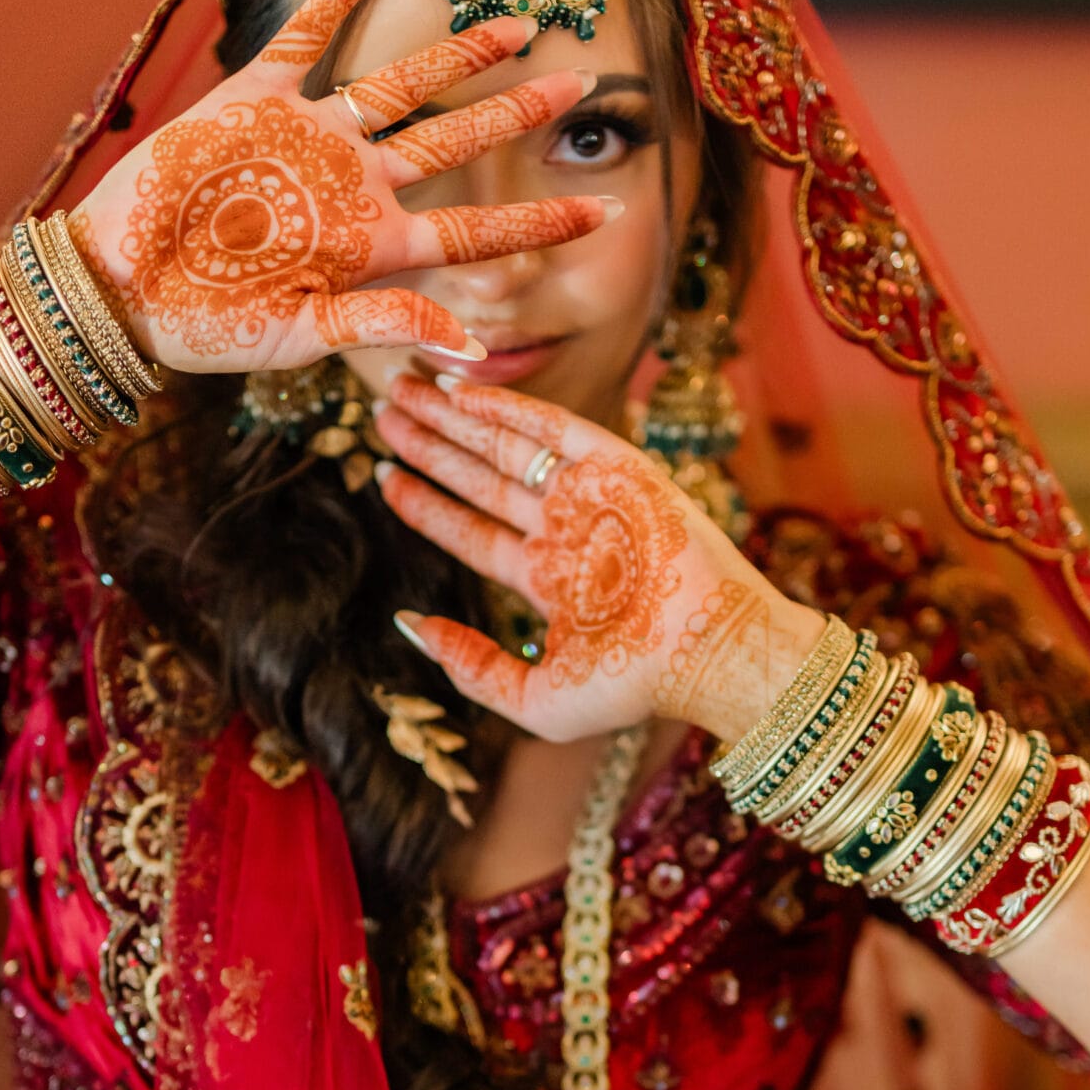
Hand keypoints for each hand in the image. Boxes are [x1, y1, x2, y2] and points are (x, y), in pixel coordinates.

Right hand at [68, 0, 614, 375]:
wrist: (119, 286)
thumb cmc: (205, 324)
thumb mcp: (299, 337)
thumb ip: (384, 324)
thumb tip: (473, 347)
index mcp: (371, 247)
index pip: (475, 230)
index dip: (539, 221)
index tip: (601, 208)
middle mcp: (354, 185)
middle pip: (455, 140)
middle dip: (517, 114)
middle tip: (580, 84)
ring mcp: (309, 138)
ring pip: (400, 83)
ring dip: (455, 51)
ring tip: (515, 21)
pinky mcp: (254, 100)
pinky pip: (305, 33)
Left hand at [373, 371, 826, 745]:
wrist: (706, 651)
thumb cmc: (632, 685)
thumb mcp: (535, 699)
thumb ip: (470, 667)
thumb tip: (410, 626)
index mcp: (549, 581)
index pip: (472, 533)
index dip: (426, 505)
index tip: (384, 477)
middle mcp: (565, 532)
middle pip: (480, 479)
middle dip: (431, 447)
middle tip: (382, 414)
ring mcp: (590, 496)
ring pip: (506, 446)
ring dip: (454, 419)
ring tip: (401, 392)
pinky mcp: (617, 465)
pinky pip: (551, 425)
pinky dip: (505, 407)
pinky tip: (456, 391)